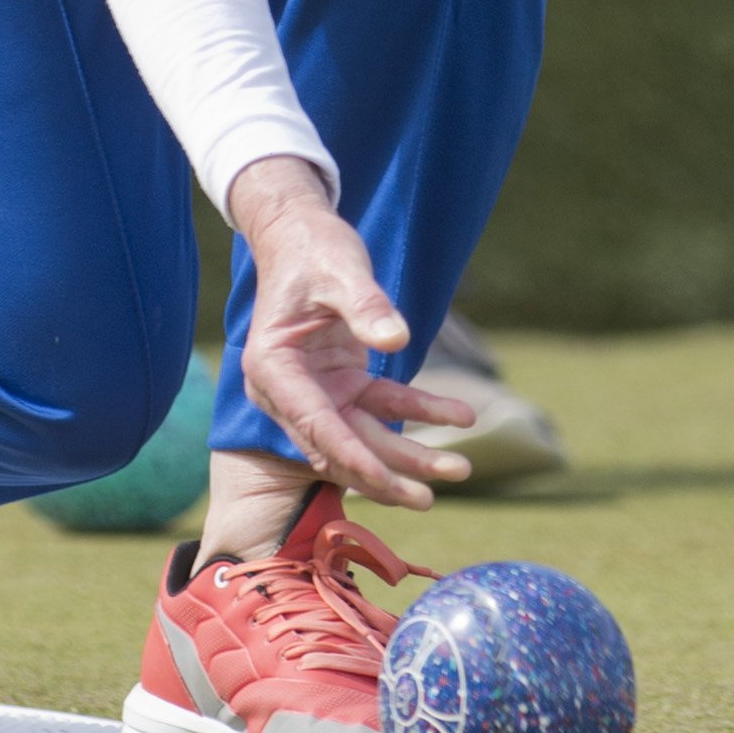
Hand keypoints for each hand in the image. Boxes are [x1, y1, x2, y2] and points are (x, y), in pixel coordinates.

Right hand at [227, 155, 473, 508]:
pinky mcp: (341, 385)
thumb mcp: (340, 270)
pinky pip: (382, 408)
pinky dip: (419, 413)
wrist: (302, 233)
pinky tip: (459, 416)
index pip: (315, 425)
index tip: (391, 486)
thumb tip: (396, 339)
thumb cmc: (314, 249)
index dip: (353, 458)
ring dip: (409, 457)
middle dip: (385, 475)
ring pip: (364, 437)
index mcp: (273, 369)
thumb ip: (365, 305)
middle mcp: (288, 390)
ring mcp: (316, 392)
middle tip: (429, 500)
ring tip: (460, 469)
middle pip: (339, 446)